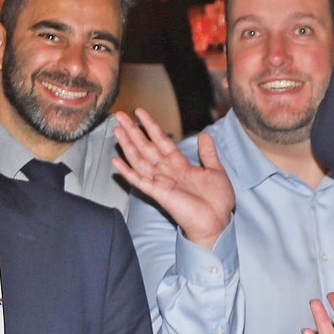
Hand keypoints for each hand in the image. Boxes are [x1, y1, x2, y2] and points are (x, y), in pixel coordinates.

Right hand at [111, 110, 234, 248]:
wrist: (217, 221)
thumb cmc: (217, 200)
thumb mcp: (215, 171)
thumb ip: (207, 154)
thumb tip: (205, 135)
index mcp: (180, 165)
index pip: (161, 140)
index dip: (150, 126)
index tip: (139, 112)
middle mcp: (167, 171)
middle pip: (146, 147)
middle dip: (132, 131)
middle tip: (119, 116)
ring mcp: (161, 182)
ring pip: (139, 160)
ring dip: (128, 145)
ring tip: (116, 130)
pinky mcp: (158, 193)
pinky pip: (139, 181)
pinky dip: (127, 172)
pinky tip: (115, 161)